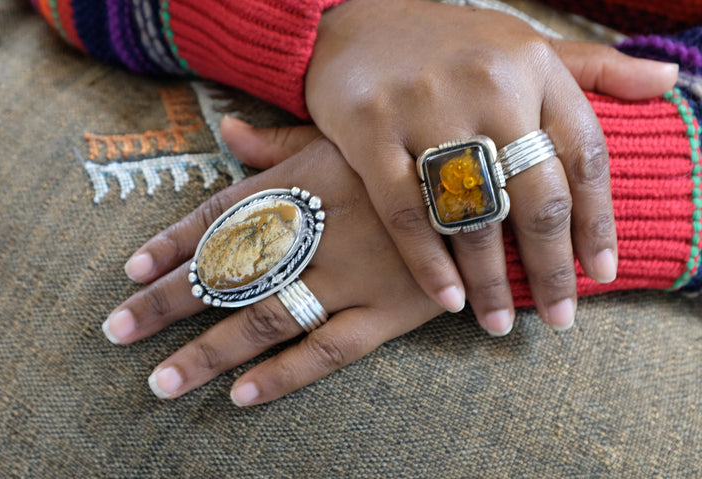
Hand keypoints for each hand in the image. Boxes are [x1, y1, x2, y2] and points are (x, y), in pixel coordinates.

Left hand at [105, 133, 441, 404]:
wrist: (493, 186)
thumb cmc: (411, 159)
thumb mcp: (348, 138)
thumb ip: (284, 143)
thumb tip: (232, 132)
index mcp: (303, 183)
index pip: (221, 216)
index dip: (173, 244)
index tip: (132, 272)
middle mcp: (318, 232)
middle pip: (228, 273)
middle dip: (167, 304)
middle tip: (118, 331)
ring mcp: (351, 277)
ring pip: (265, 319)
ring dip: (208, 352)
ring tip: (161, 382)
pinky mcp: (389, 312)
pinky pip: (327, 349)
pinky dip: (283, 375)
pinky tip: (240, 395)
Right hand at [306, 0, 677, 333]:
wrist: (352, 25)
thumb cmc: (444, 43)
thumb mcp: (522, 43)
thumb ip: (591, 67)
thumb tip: (665, 80)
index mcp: (533, 66)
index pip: (583, 154)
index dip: (598, 221)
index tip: (601, 273)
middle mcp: (487, 85)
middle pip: (535, 195)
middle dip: (550, 267)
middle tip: (558, 317)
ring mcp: (426, 107)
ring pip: (471, 212)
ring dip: (490, 279)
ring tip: (500, 323)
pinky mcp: (370, 128)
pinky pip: (405, 211)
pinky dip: (428, 263)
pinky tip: (447, 300)